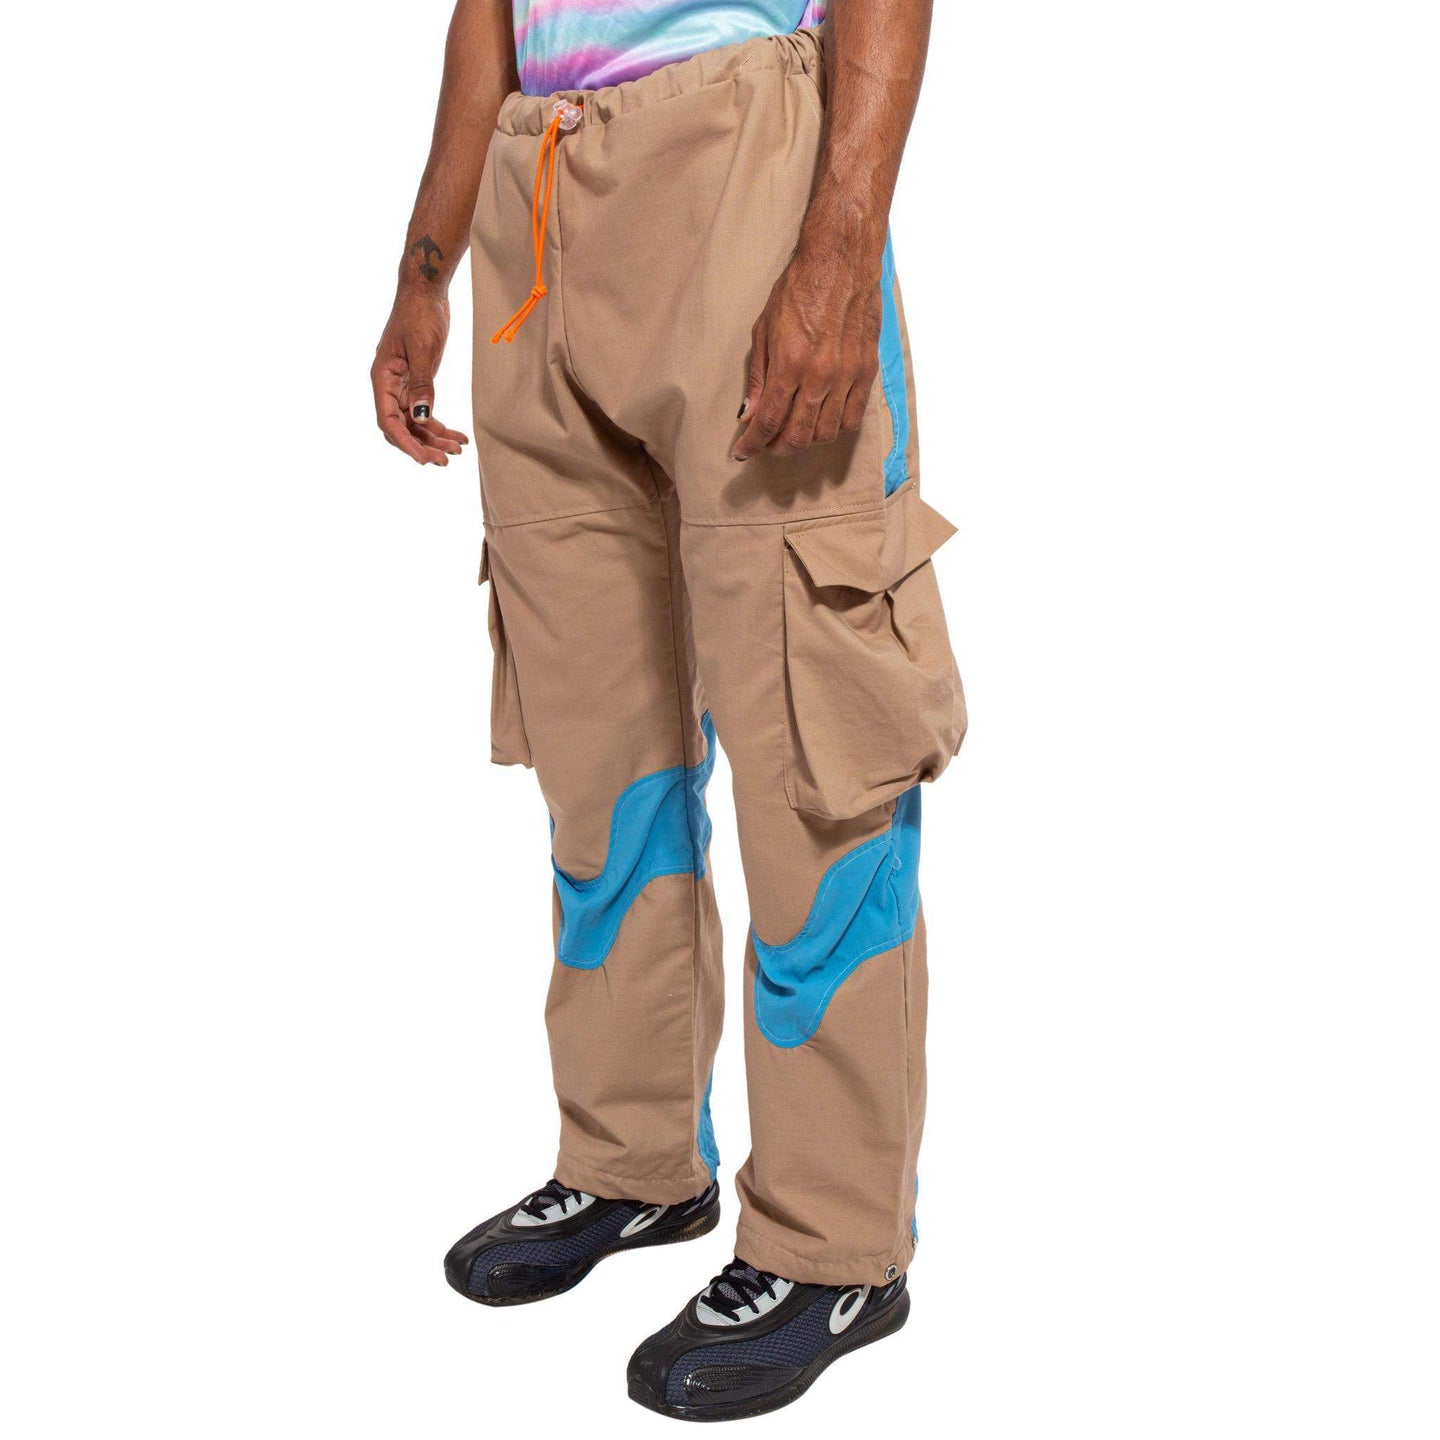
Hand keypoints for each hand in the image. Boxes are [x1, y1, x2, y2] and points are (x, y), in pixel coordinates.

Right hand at [371, 287, 469, 465]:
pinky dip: (440, 425)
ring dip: (434, 438)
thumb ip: (422, 384)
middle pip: (401, 427)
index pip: (388, 420)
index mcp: (382, 377)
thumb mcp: (423, 349)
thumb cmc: (420, 314)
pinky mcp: (417, 383)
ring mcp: (402, 385)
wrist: (426, 292)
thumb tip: (420, 418)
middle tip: (446, 460)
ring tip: (457, 450)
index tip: (424, 458)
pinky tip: (457, 437)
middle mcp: (389, 385)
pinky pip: (425, 411)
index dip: (405, 442)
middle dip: (422, 445)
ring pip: (415, 422)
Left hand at [733, 243, 882, 460]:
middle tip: (767, 446)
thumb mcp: (764, 329)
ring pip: (826, 433)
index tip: (743, 452)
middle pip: (798, 436)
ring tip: (793, 433)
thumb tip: (748, 414)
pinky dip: (834, 429)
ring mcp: (846, 375)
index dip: (752, 444)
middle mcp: (819, 375)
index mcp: (789, 364)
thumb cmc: (799, 289)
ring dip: (805, 441)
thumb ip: (758, 377)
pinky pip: (852, 418)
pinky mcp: (866, 371)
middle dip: (777, 448)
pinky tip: (822, 422)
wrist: (841, 262)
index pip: (769, 422)